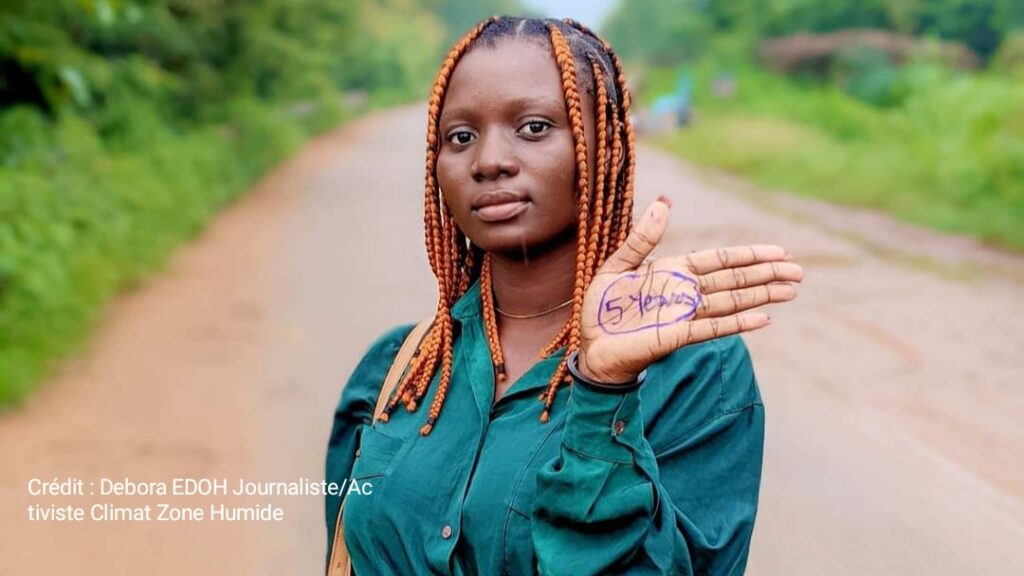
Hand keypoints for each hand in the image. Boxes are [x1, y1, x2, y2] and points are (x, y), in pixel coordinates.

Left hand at [577, 196, 803, 383]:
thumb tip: (663, 202)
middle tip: (799, 271)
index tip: (780, 252)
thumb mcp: (617, 265)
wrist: (590, 345)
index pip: (719, 260)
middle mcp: (685, 292)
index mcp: (673, 271)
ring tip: (791, 290)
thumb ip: (642, 238)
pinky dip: (738, 323)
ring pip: (730, 301)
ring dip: (760, 295)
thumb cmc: (601, 307)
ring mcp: (684, 314)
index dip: (749, 255)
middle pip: (733, 279)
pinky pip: (712, 328)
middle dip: (766, 274)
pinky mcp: (677, 336)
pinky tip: (764, 318)